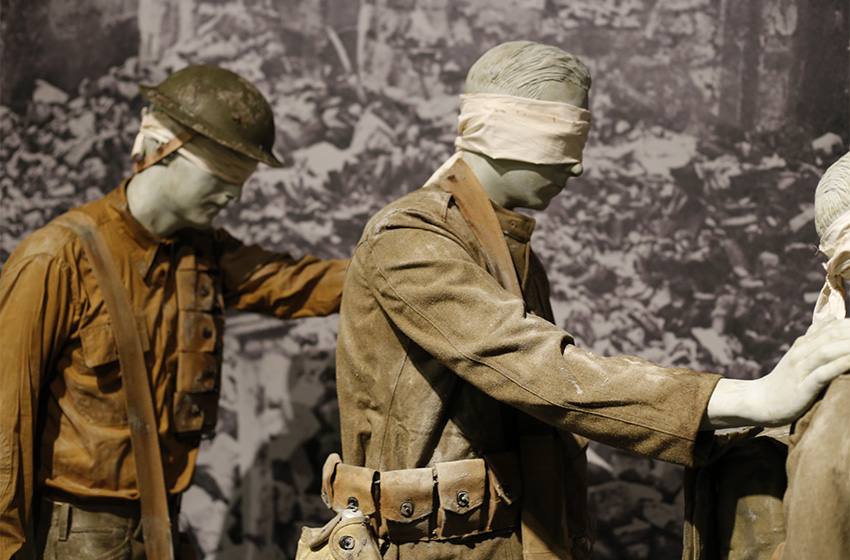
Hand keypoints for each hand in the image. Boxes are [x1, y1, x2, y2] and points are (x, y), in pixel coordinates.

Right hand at [702, 317, 849, 429]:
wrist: (760, 401)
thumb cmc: (785, 381)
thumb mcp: (799, 355)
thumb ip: (815, 336)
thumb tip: (834, 317)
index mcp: (803, 343)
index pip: (833, 327)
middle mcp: (801, 352)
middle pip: (833, 335)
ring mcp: (800, 369)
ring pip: (828, 351)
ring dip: (849, 347)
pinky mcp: (802, 387)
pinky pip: (823, 374)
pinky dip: (840, 365)